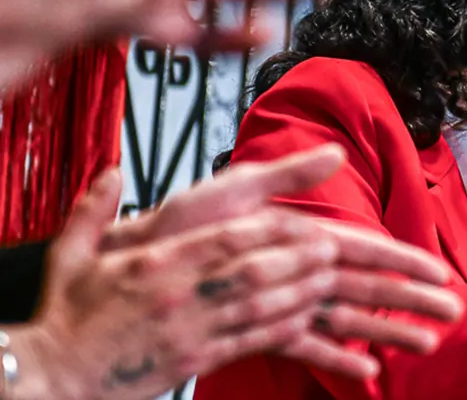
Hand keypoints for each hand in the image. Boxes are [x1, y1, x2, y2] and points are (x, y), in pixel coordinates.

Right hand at [10, 167, 343, 399]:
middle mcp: (178, 294)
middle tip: (332, 249)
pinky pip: (246, 343)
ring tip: (329, 281)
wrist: (52, 376)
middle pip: (251, 271)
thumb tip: (111, 173)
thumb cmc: (67, 316)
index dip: (270, 231)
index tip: (298, 222)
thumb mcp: (69, 256)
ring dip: (298, 294)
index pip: (224, 238)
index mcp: (155, 263)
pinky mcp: (193, 361)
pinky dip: (279, 330)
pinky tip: (304, 320)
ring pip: (256, 309)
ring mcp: (189, 330)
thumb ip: (93, 210)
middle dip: (296, 259)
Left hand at [102, 146, 463, 374]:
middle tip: (452, 312)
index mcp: (296, 234)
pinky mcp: (263, 329)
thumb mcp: (231, 191)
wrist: (132, 267)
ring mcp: (283, 300)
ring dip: (390, 331)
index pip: (363, 247)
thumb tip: (334, 153)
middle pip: (368, 286)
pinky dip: (340, 359)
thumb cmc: (174, 228)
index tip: (438, 271)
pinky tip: (370, 373)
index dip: (403, 259)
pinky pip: (310, 346)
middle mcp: (297, 268)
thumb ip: (284, 174)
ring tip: (427, 345)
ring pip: (349, 317)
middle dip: (413, 299)